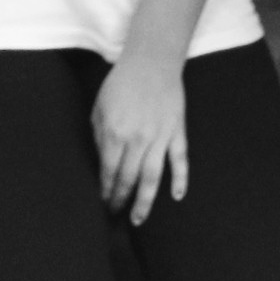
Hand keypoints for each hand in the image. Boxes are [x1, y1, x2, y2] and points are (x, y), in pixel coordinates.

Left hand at [90, 53, 191, 222]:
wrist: (152, 61)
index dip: (104, 190)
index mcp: (114, 133)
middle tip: (114, 214)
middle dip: (119, 200)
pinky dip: (180, 179)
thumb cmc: (122, 83)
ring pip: (152, 178)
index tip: (102, 202)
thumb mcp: (100, 107)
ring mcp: (160, 137)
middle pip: (128, 179)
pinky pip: (180, 160)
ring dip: (144, 202)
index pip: (108, 172)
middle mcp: (137, 140)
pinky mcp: (177, 132)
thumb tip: (101, 160)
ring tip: (138, 219)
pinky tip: (177, 196)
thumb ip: (99, 136)